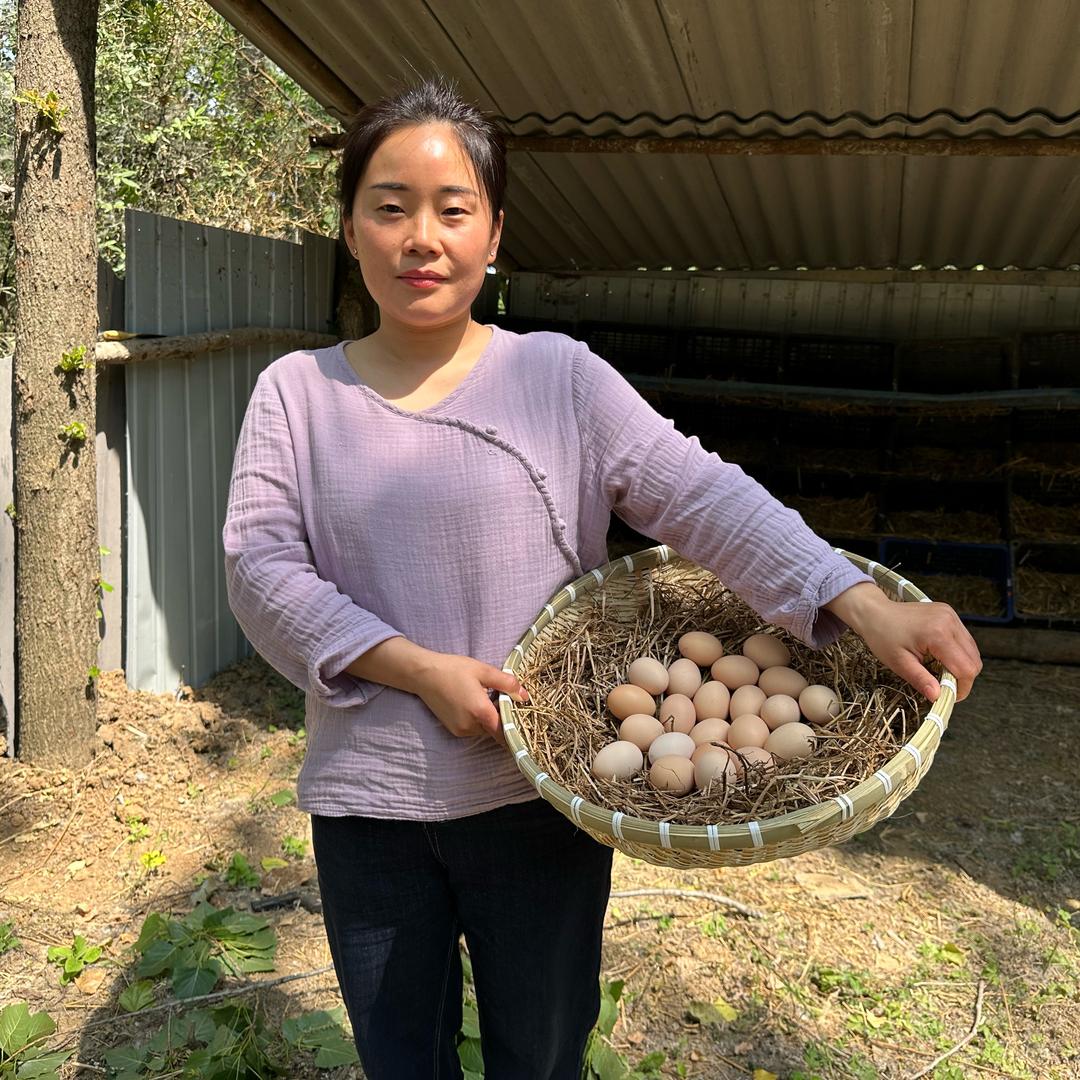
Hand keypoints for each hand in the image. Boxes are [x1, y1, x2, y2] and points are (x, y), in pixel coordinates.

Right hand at [344, 637, 527, 743]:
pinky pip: (473, 729)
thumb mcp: (483, 671)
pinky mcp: (453, 730)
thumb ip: (506, 684)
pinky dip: (478, 720)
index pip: (505, 731)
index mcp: (481, 712)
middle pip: (495, 730)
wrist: (424, 674)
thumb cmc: (454, 669)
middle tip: (504, 701)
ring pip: (485, 730)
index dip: (515, 727)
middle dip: (502, 718)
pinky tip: (474, 702)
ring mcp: (461, 730)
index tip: (523, 720)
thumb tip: (524, 696)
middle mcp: (471, 726)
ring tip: (486, 698)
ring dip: (489, 719)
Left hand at [824, 582, 981, 701]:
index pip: (966, 669)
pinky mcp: (949, 614)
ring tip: (939, 670)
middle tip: (942, 685)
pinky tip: (940, 656)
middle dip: (962, 678)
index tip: (948, 697)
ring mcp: (951, 615)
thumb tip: (937, 697)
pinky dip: (957, 653)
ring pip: (972, 650)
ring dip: (961, 665)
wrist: (874, 613)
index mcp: (938, 634)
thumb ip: (921, 680)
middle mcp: (949, 621)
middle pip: (974, 660)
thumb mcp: (899, 662)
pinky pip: (964, 639)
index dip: (961, 688)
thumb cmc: (882, 635)